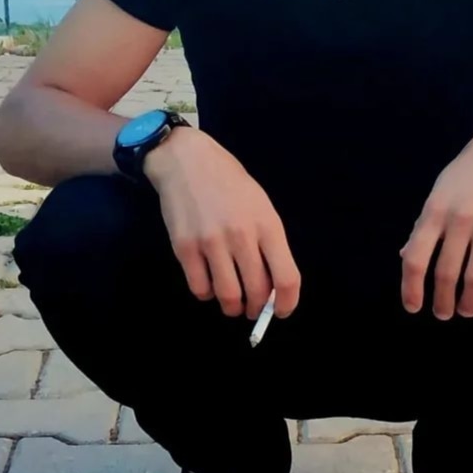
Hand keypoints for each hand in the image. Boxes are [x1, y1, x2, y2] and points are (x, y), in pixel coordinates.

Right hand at [144, 127, 300, 319]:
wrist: (188, 161)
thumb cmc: (230, 184)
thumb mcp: (261, 206)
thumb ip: (269, 243)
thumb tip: (273, 286)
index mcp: (268, 225)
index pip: (287, 277)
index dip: (288, 304)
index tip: (282, 312)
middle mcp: (242, 236)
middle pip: (258, 292)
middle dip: (258, 308)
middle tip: (254, 308)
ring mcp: (211, 243)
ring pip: (228, 296)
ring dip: (232, 307)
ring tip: (233, 302)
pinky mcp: (184, 248)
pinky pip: (199, 288)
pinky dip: (207, 294)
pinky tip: (210, 284)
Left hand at [400, 114, 472, 319]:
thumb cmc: (472, 168)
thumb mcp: (441, 189)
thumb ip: (425, 224)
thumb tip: (407, 257)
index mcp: (435, 209)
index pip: (416, 258)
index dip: (411, 288)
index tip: (413, 307)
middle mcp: (460, 219)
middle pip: (447, 273)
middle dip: (443, 302)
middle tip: (443, 315)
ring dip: (469, 301)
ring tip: (466, 311)